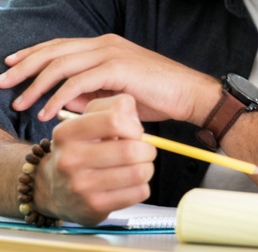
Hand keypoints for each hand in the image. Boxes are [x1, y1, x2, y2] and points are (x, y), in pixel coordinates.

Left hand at [1, 34, 219, 123]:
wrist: (188, 94)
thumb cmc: (158, 95)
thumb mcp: (116, 94)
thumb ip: (89, 93)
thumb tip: (61, 99)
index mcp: (106, 45)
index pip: (60, 45)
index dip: (33, 54)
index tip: (10, 65)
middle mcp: (106, 43)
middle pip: (54, 50)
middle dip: (24, 66)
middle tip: (2, 83)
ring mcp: (112, 53)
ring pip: (61, 64)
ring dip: (36, 84)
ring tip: (20, 102)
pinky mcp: (118, 67)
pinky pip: (78, 81)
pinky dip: (58, 96)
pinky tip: (47, 110)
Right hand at [36, 94, 156, 225]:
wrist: (53, 190)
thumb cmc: (81, 148)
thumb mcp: (89, 119)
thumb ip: (116, 106)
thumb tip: (135, 116)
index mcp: (67, 133)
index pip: (114, 120)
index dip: (134, 126)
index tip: (135, 132)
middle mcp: (69, 160)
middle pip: (130, 150)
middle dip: (147, 149)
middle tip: (144, 151)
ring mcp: (80, 187)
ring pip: (139, 172)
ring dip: (147, 167)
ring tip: (139, 166)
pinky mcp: (94, 207)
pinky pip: (139, 192)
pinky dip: (143, 185)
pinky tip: (131, 183)